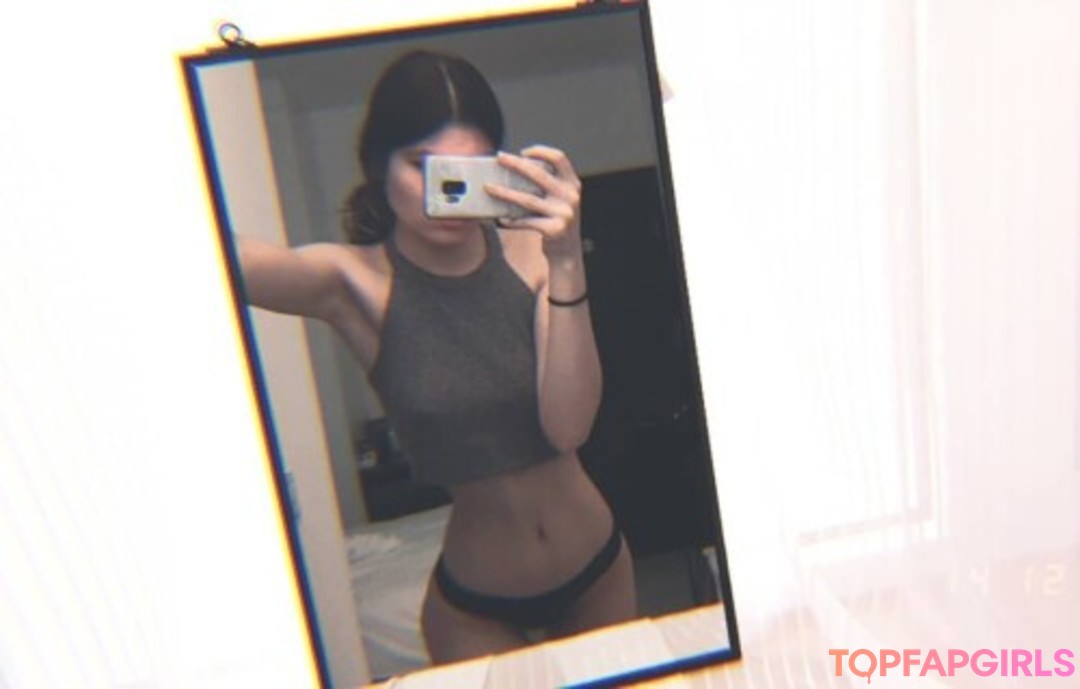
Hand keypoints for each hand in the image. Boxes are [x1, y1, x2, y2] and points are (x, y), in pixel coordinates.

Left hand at [484, 146, 582, 261]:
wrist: (567, 251)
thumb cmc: (555, 219)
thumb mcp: (559, 199)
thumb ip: (546, 184)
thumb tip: (511, 169)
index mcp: (572, 184)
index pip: (559, 158)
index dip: (541, 151)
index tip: (523, 152)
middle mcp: (570, 196)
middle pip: (539, 174)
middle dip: (516, 163)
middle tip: (499, 158)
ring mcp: (564, 213)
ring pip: (527, 199)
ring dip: (505, 192)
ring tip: (488, 187)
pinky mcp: (555, 229)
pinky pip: (526, 222)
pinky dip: (511, 220)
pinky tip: (499, 220)